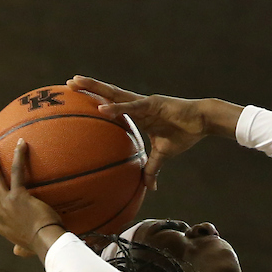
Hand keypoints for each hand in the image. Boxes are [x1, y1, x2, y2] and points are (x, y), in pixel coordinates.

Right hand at [0, 140, 63, 259]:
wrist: (46, 243)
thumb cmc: (40, 247)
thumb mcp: (26, 249)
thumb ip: (21, 249)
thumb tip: (18, 252)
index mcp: (0, 227)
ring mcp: (7, 203)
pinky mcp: (19, 195)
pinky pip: (17, 172)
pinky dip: (18, 156)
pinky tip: (20, 144)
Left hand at [67, 77, 234, 190]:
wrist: (203, 122)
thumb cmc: (184, 134)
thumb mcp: (164, 155)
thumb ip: (152, 168)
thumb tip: (149, 188)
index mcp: (139, 113)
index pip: (113, 104)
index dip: (97, 100)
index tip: (78, 98)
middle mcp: (137, 104)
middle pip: (108, 94)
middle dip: (88, 88)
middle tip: (68, 84)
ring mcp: (144, 102)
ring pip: (114, 93)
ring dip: (94, 88)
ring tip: (75, 83)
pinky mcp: (153, 104)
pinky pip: (132, 107)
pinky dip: (116, 108)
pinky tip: (101, 108)